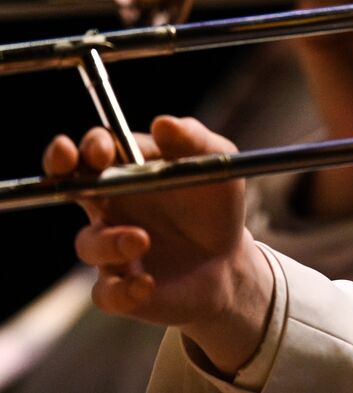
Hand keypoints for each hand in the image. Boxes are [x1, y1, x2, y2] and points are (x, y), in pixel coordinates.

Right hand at [43, 117, 271, 374]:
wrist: (229, 262)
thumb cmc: (215, 205)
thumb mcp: (217, 164)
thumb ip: (194, 139)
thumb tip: (162, 122)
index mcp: (127, 171)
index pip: (94, 150)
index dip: (88, 146)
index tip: (99, 150)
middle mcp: (110, 207)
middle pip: (66, 185)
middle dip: (60, 172)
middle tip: (71, 168)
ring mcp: (111, 248)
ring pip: (87, 243)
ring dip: (110, 241)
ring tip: (143, 239)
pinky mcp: (121, 287)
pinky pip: (105, 293)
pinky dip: (123, 290)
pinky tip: (147, 284)